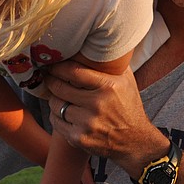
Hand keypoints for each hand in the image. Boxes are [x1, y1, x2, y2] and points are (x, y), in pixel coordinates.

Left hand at [44, 60, 169, 176]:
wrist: (135, 141)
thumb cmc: (129, 106)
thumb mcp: (127, 81)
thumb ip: (112, 62)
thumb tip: (95, 42)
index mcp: (109, 86)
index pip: (73, 71)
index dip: (58, 66)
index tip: (51, 64)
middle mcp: (97, 105)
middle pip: (60, 87)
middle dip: (50, 80)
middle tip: (48, 76)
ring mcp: (87, 123)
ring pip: (55, 105)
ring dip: (54, 98)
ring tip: (57, 95)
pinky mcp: (79, 138)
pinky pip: (56, 122)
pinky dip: (56, 115)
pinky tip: (62, 111)